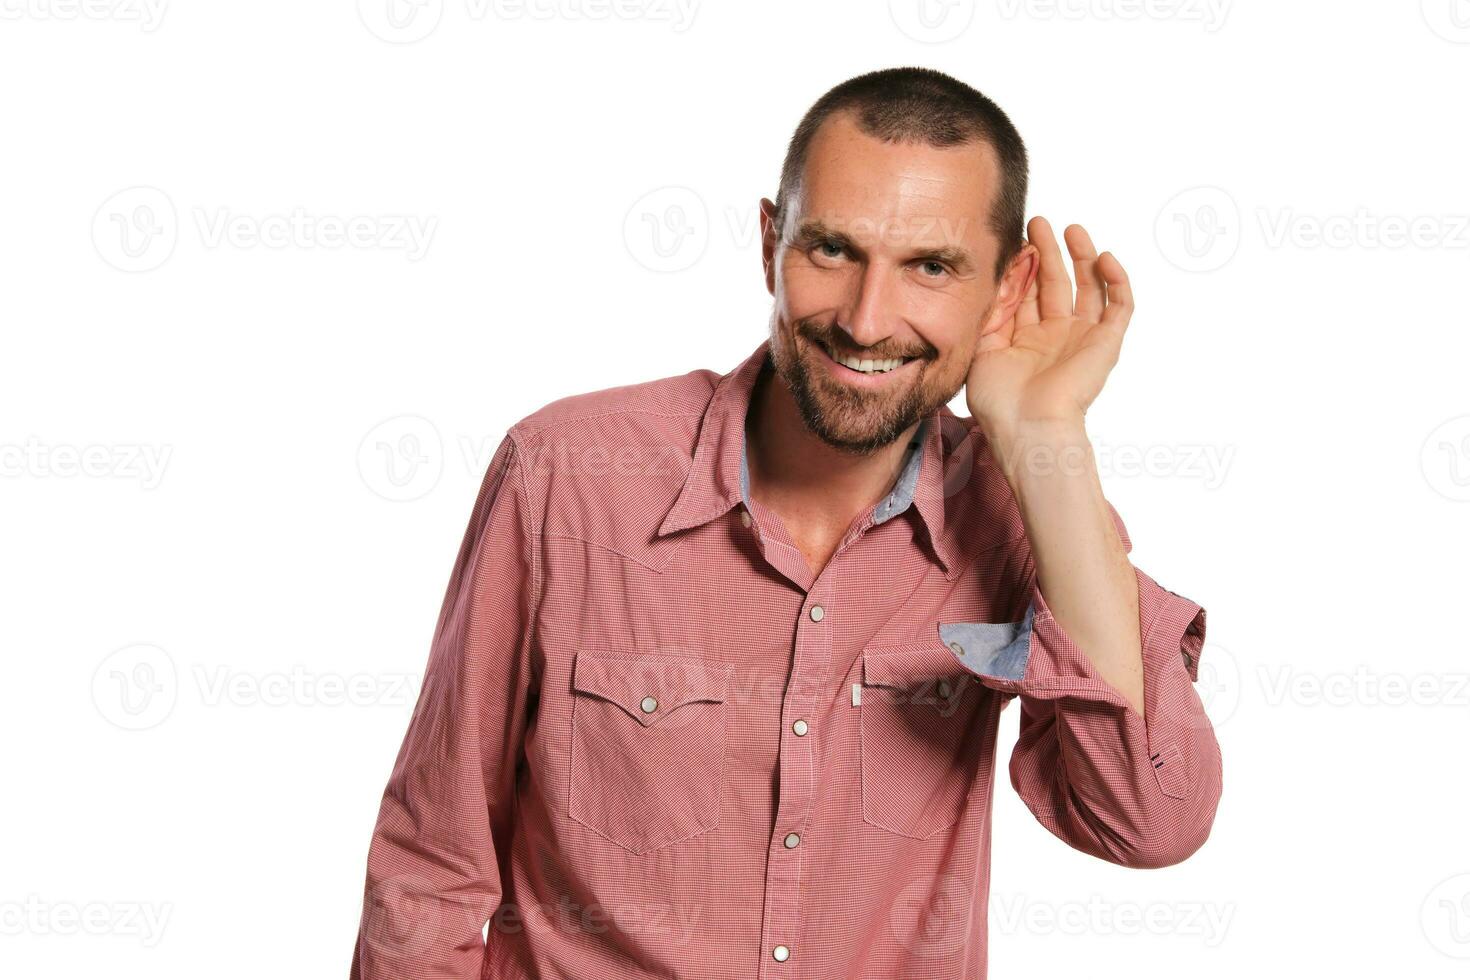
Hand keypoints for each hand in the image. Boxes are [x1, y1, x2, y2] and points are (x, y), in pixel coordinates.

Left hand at [965, 217, 1133, 440]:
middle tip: (1038, 222)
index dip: (1022, 266)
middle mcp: (1055, 336)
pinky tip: (1105, 257)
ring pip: (1088, 287)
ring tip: (1070, 229)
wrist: (1029, 426)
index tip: (1013, 240)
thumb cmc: (1000, 400)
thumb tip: (994, 279)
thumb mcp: (981, 349)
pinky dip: (1117, 280)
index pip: (1027, 292)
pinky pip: (1120, 306)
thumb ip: (989, 314)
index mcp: (1025, 340)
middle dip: (1047, 251)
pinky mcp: (1106, 343)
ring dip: (1082, 256)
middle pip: (1055, 283)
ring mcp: (1081, 338)